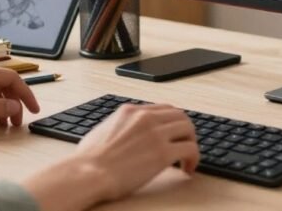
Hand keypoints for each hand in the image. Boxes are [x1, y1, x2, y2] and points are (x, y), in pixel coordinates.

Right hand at [20, 104, 198, 210]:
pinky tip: (187, 169)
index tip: (173, 134)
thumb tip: (120, 135)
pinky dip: (193, 159)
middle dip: (185, 131)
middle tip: (184, 145)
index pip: (162, 108)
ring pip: (189, 129)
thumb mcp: (102, 130)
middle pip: (179, 115)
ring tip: (187, 159)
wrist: (88, 173)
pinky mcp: (163, 153)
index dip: (172, 122)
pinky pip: (190, 149)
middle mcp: (146, 117)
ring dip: (191, 143)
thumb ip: (118, 127)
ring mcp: (156, 133)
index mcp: (130, 111)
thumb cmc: (88, 160)